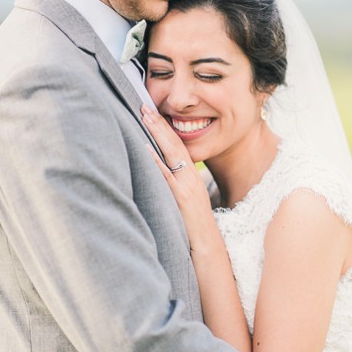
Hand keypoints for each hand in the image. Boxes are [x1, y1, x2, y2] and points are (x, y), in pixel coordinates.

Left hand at [141, 106, 211, 224]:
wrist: (207, 246)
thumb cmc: (192, 226)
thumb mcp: (184, 201)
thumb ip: (173, 186)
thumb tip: (157, 175)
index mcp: (191, 176)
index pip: (178, 145)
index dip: (165, 127)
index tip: (152, 112)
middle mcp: (191, 176)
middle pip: (175, 143)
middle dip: (159, 123)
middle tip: (144, 105)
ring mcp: (187, 186)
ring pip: (172, 153)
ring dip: (157, 133)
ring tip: (144, 116)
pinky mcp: (181, 197)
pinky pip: (167, 175)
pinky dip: (156, 160)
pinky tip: (146, 147)